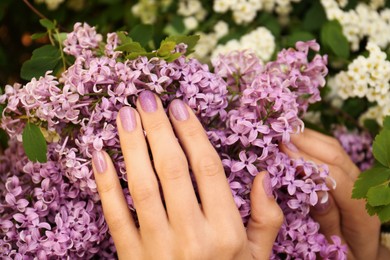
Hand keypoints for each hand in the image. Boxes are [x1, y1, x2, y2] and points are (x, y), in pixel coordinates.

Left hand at [91, 91, 282, 258]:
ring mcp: (157, 247)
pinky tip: (98, 156)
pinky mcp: (132, 259)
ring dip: (132, 147)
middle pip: (172, 169)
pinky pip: (116, 217)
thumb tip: (264, 177)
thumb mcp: (258, 258)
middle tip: (147, 97)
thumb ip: (267, 219)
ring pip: (142, 187)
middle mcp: (192, 235)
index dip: (193, 133)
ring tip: (125, 115)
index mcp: (226, 232)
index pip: (207, 169)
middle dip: (159, 129)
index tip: (179, 106)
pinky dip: (105, 185)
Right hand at [282, 129, 389, 259]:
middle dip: (306, 141)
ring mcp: (357, 178)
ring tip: (283, 130)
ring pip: (334, 149)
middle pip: (336, 155)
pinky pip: (331, 151)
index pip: (336, 178)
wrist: (364, 251)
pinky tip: (295, 138)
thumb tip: (315, 190)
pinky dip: (312, 141)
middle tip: (279, 133)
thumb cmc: (346, 253)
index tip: (283, 150)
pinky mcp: (348, 173)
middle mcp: (363, 188)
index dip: (309, 161)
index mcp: (362, 211)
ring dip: (308, 137)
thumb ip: (328, 220)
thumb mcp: (334, 246)